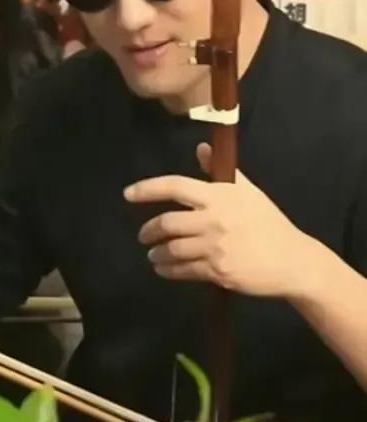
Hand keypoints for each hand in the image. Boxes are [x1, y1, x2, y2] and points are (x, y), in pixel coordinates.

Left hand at [124, 143, 313, 297]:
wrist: (293, 260)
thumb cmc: (268, 222)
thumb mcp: (247, 190)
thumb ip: (219, 170)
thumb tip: (200, 149)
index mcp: (218, 196)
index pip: (175, 186)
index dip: (148, 189)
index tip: (128, 194)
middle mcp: (213, 219)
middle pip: (168, 222)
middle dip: (149, 229)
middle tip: (143, 234)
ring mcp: (215, 247)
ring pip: (173, 249)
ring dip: (157, 252)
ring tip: (152, 253)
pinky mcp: (219, 271)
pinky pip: (185, 270)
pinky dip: (169, 270)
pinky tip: (163, 268)